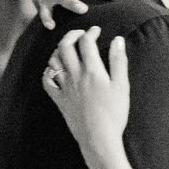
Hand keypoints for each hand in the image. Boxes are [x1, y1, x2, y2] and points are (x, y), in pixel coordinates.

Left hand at [40, 28, 129, 154]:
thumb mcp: (122, 86)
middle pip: (65, 46)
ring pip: (53, 61)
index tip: (96, 30)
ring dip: (59, 51)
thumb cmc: (114, 114)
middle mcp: (75, 76)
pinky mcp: (59, 100)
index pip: (86, 42)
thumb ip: (119, 61)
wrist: (98, 139)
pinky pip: (47, 82)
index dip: (91, 31)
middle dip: (71, 35)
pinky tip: (54, 70)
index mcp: (92, 71)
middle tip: (80, 34)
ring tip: (68, 49)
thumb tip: (118, 39)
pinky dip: (48, 72)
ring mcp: (64, 88)